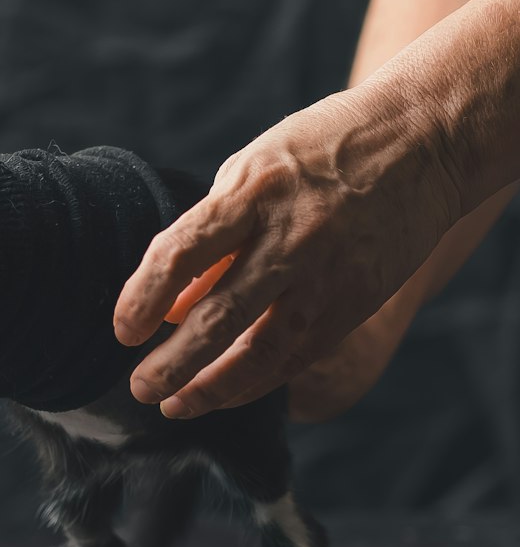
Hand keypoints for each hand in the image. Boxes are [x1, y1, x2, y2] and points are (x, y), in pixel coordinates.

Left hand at [114, 81, 461, 417]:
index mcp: (254, 192)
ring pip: (264, 350)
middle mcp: (292, 236)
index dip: (144, 296)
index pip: (182, 252)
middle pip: (220, 315)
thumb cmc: (320, 151)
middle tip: (139, 387)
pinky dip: (258, 380)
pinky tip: (226, 392)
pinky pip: (299, 355)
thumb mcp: (254, 171)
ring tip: (176, 404)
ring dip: (213, 387)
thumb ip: (211, 236)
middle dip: (173, 361)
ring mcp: (329, 274)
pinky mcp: (357, 301)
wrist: (425, 142)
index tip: (122, 330)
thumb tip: (170, 306)